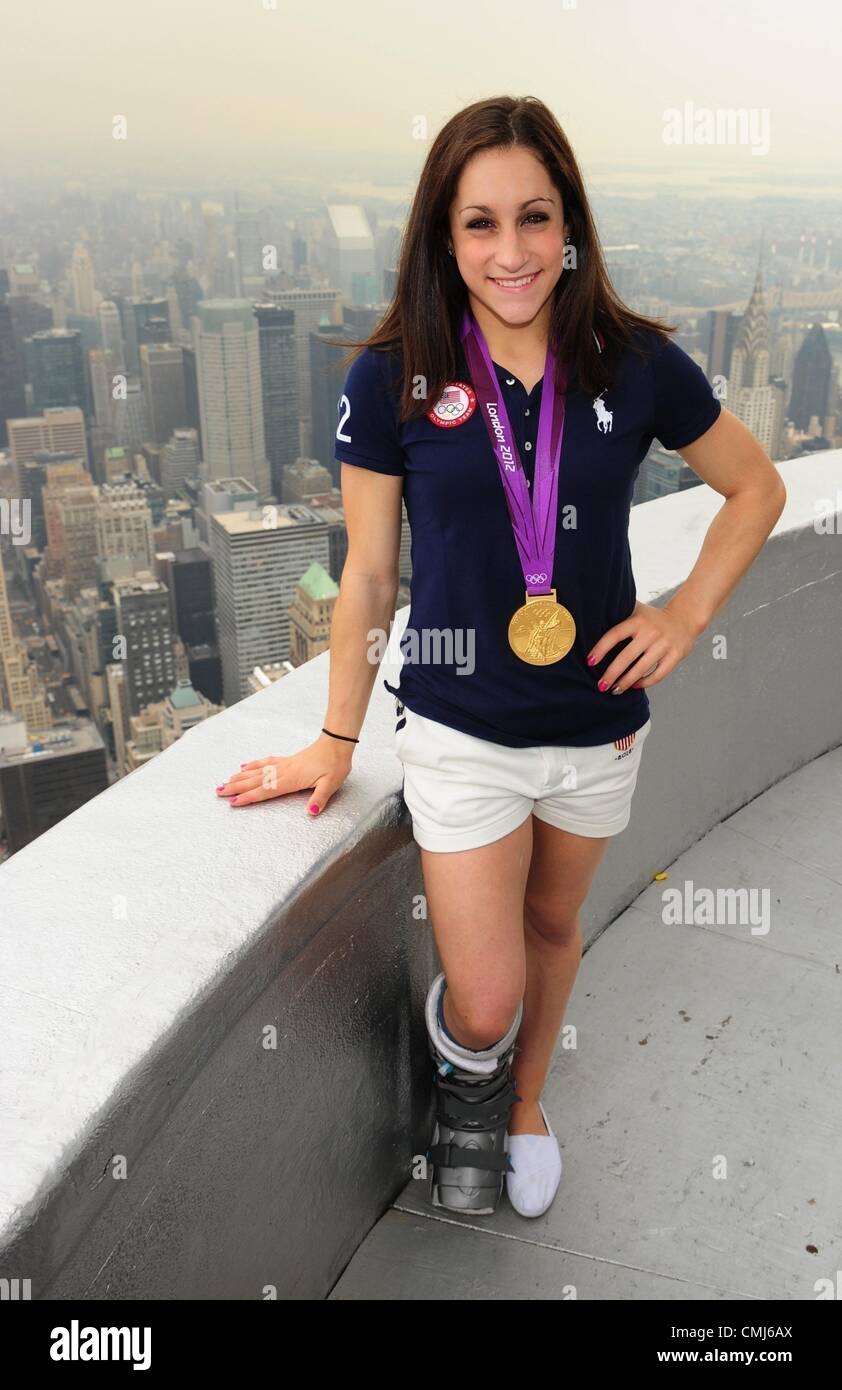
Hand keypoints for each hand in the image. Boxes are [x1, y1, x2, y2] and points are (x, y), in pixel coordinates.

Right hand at [215, 733, 354, 815]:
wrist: (337, 744)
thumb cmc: (335, 765)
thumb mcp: (331, 784)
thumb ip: (320, 798)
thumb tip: (311, 812)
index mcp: (291, 779)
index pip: (266, 791)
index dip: (249, 797)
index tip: (233, 802)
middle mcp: (283, 772)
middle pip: (255, 781)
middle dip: (236, 787)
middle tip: (218, 792)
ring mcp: (283, 765)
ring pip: (257, 772)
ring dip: (240, 777)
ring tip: (224, 781)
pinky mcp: (287, 760)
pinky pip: (265, 762)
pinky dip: (253, 764)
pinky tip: (243, 766)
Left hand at [586, 600, 697, 693]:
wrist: (684, 618)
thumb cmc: (653, 618)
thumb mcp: (637, 610)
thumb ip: (619, 613)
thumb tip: (590, 619)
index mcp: (638, 621)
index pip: (614, 635)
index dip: (601, 649)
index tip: (590, 662)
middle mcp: (651, 632)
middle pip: (626, 657)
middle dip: (611, 674)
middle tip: (601, 685)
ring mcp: (664, 645)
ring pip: (641, 669)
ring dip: (626, 682)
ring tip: (615, 690)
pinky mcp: (676, 655)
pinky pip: (658, 674)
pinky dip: (645, 682)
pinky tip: (634, 686)